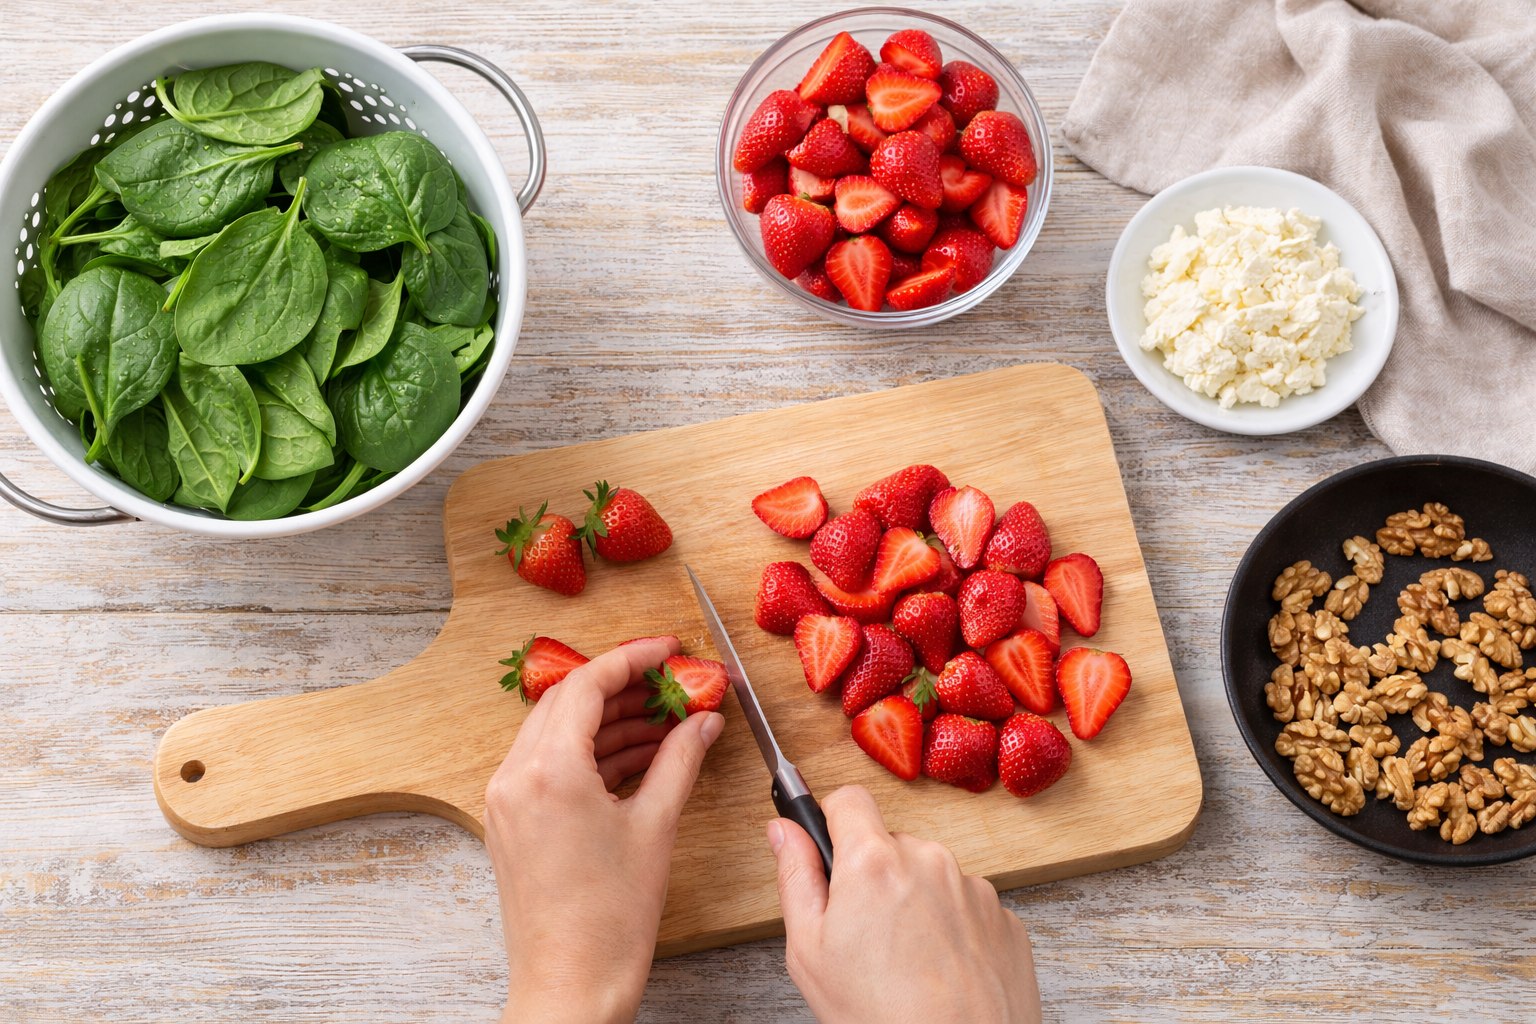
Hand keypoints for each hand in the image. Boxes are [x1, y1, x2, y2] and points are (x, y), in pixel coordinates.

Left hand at [484, 637, 724, 1023]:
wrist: (571, 985)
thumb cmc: (610, 918)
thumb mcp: (656, 826)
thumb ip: (681, 760)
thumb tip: (704, 721)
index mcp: (549, 770)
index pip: (589, 684)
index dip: (633, 658)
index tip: (667, 648)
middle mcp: (515, 776)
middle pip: (568, 702)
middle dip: (622, 687)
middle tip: (671, 683)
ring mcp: (507, 800)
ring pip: (556, 732)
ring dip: (608, 721)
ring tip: (663, 722)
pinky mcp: (509, 822)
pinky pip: (548, 765)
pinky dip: (589, 753)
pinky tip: (635, 757)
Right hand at [768, 785, 1041, 1023]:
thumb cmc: (881, 1017)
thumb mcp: (810, 952)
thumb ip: (795, 877)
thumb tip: (783, 830)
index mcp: (874, 862)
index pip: (849, 798)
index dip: (832, 819)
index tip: (828, 845)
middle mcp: (930, 860)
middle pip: (890, 843)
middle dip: (874, 874)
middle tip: (863, 934)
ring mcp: (974, 888)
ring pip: (930, 875)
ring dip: (915, 902)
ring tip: (905, 963)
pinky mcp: (1005, 918)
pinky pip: (966, 906)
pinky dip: (952, 929)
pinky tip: (939, 972)